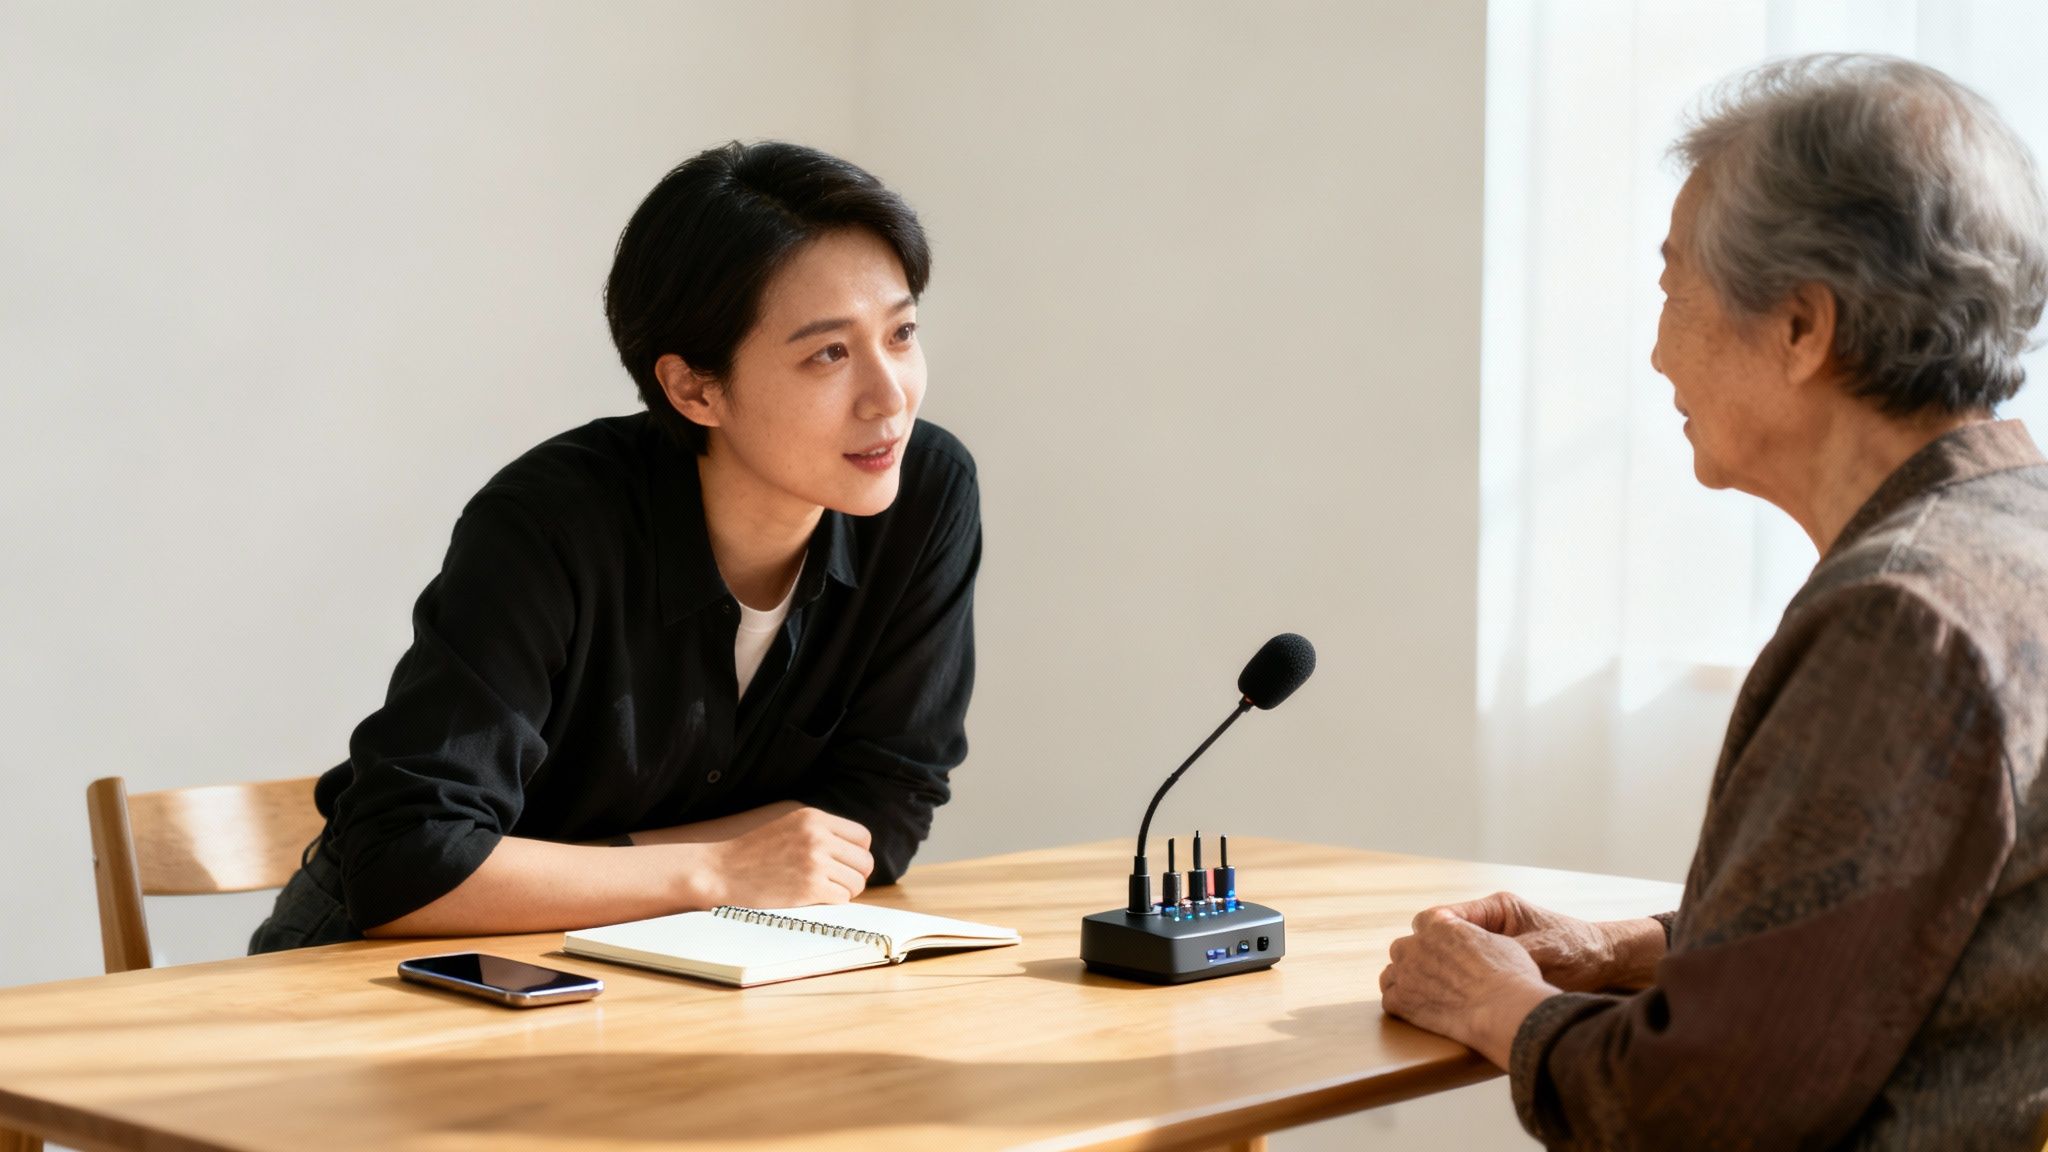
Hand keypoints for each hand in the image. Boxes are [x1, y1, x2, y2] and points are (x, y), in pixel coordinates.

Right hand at [682, 806, 874, 907]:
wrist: (713, 866)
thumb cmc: (742, 843)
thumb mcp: (781, 816)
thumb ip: (814, 824)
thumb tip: (843, 840)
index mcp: (813, 816)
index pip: (862, 837)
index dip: (856, 853)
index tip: (845, 862)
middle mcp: (818, 837)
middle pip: (864, 861)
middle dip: (855, 873)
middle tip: (838, 881)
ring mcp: (815, 863)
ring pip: (856, 882)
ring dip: (845, 890)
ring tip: (824, 891)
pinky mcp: (808, 888)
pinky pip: (842, 898)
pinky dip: (833, 902)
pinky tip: (815, 900)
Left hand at [1379, 907, 1556, 1067]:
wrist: (1504, 1010)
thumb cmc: (1511, 977)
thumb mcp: (1499, 943)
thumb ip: (1476, 937)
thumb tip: (1474, 943)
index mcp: (1440, 924)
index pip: (1423, 921)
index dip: (1431, 936)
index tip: (1439, 948)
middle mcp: (1416, 944)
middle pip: (1402, 947)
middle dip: (1414, 960)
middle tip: (1432, 976)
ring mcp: (1405, 973)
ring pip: (1391, 973)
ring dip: (1404, 982)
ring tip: (1421, 996)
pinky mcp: (1401, 1001)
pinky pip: (1389, 1000)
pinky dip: (1400, 1006)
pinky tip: (1414, 1013)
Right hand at [1436, 891, 1663, 991]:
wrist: (1603, 963)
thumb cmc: (1577, 949)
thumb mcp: (1543, 949)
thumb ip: (1511, 953)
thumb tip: (1481, 966)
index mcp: (1496, 909)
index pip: (1445, 915)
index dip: (1430, 935)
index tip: (1424, 954)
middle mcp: (1488, 926)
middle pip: (1440, 937)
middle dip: (1433, 957)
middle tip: (1429, 980)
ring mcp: (1490, 947)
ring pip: (1450, 958)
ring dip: (1446, 974)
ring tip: (1439, 993)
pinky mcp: (1495, 968)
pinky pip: (1467, 974)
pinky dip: (1460, 987)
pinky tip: (1456, 1002)